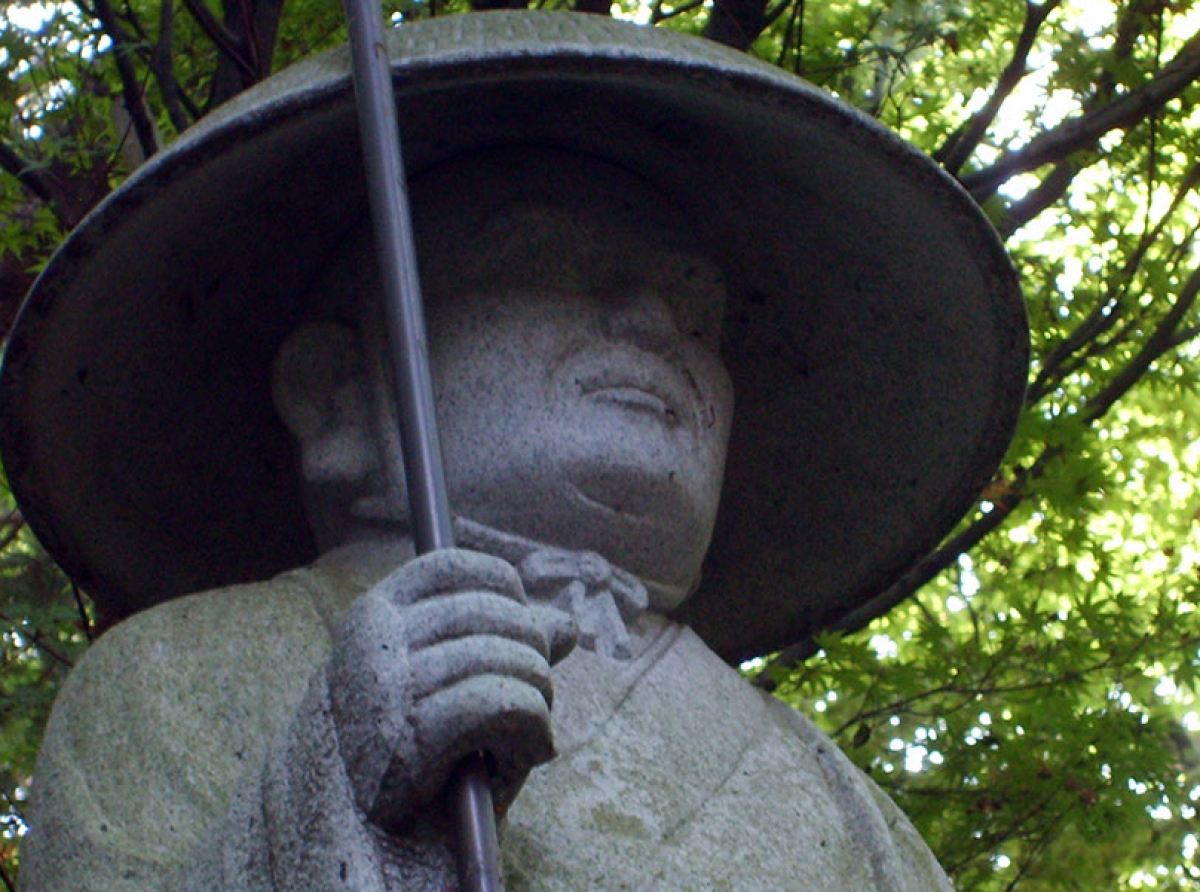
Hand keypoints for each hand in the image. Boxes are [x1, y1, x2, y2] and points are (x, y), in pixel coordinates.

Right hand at [328, 549, 574, 827]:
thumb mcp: (454, 686)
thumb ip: (501, 647)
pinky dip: (533, 728)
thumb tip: (567, 624)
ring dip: (537, 697)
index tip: (522, 628)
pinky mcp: (408, 741)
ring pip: (504, 659)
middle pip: (490, 613)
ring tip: (532, 731)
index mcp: (371, 616)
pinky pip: (503, 704)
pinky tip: (532, 752)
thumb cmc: (415, 756)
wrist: (368, 842)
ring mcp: (385, 691)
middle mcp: (371, 643)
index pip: (451, 568)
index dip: (504, 591)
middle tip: (537, 694)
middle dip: (532, 650)